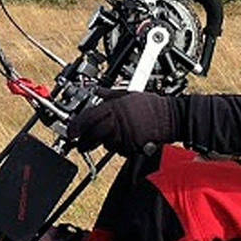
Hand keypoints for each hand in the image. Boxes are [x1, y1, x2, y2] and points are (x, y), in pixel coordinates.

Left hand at [65, 89, 179, 155]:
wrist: (170, 118)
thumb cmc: (151, 105)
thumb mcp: (127, 93)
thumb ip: (109, 94)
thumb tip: (97, 91)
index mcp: (114, 108)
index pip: (89, 118)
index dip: (76, 126)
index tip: (70, 131)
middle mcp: (117, 123)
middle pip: (92, 135)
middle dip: (83, 141)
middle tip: (79, 142)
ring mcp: (124, 137)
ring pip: (105, 143)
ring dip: (102, 141)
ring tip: (110, 135)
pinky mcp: (131, 147)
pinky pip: (118, 149)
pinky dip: (116, 146)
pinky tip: (122, 138)